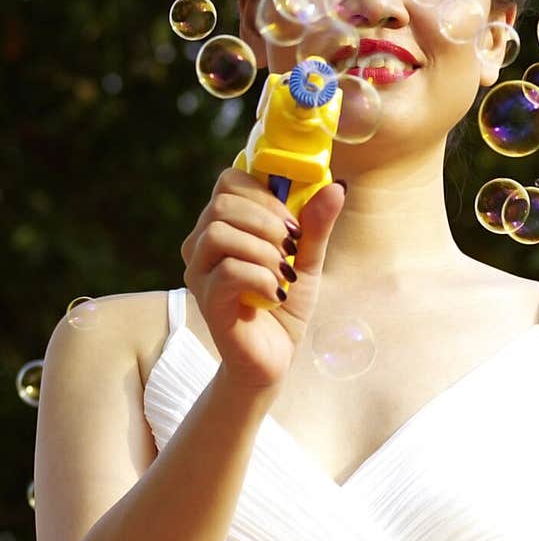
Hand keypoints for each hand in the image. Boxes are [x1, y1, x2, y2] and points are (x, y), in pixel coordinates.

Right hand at [180, 168, 345, 393]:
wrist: (273, 359)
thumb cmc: (284, 306)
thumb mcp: (307, 260)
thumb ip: (317, 225)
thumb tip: (337, 187)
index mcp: (224, 225)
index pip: (230, 181)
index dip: (266, 194)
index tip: (294, 223)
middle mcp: (202, 244)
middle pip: (223, 204)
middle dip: (268, 222)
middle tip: (293, 250)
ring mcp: (200, 272)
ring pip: (220, 234)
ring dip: (264, 251)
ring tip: (283, 275)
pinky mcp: (207, 300)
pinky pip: (229, 271)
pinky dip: (262, 278)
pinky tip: (276, 294)